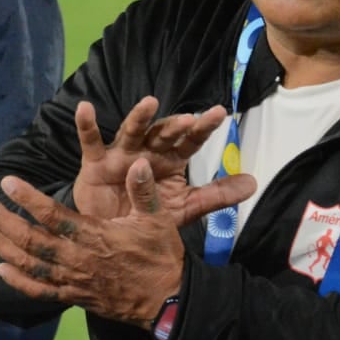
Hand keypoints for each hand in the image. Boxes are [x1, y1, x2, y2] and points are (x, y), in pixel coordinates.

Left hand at [0, 161, 189, 327]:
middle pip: (32, 240)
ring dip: (4, 248)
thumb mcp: (157, 219)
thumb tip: (139, 162)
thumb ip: (143, 191)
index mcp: (94, 236)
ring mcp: (72, 281)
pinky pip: (40, 291)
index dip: (28, 199)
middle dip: (5, 222)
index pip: (52, 216)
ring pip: (30, 265)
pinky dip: (18, 282)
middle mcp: (77, 260)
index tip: (8, 184)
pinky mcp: (74, 297)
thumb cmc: (160, 256)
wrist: (166, 302)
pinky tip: (1, 270)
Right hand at [72, 96, 239, 223]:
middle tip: (188, 119)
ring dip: (140, 117)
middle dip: (175, 125)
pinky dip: (86, 124)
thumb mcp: (186, 207)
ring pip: (131, 131)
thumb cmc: (148, 214)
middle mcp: (147, 151)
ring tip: (149, 103)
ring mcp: (121, 154)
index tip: (220, 113)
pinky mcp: (95, 162)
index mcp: (170, 160)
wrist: (112, 236)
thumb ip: (217, 194)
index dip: (203, 128)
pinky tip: (85, 108)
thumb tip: (254, 182)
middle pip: (163, 133)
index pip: (190, 141)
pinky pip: (91, 141)